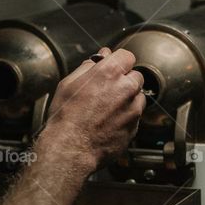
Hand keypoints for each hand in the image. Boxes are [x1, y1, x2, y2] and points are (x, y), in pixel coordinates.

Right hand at [45, 46, 145, 167]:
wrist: (71, 148)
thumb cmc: (66, 117)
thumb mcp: (69, 84)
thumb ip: (88, 67)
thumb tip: (99, 58)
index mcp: (110, 72)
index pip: (127, 56)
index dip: (118, 62)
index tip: (113, 68)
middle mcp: (126, 88)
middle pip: (136, 76)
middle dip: (124, 81)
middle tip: (106, 91)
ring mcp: (133, 109)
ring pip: (138, 96)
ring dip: (128, 99)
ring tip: (107, 109)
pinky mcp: (135, 126)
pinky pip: (136, 116)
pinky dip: (127, 117)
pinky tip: (109, 122)